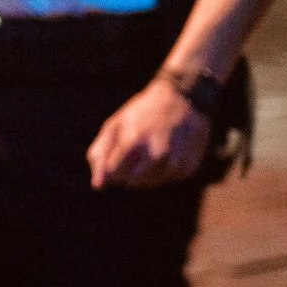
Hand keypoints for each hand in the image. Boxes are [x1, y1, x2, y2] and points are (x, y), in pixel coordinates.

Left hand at [87, 77, 210, 188]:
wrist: (183, 100)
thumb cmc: (141, 114)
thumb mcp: (115, 125)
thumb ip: (101, 153)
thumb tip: (97, 185)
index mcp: (134, 139)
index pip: (113, 172)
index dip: (110, 169)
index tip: (114, 158)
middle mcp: (158, 152)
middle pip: (132, 181)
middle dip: (126, 173)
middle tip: (131, 154)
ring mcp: (176, 160)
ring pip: (151, 183)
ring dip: (144, 175)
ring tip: (146, 154)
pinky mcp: (190, 166)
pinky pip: (169, 179)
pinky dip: (162, 172)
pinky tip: (163, 155)